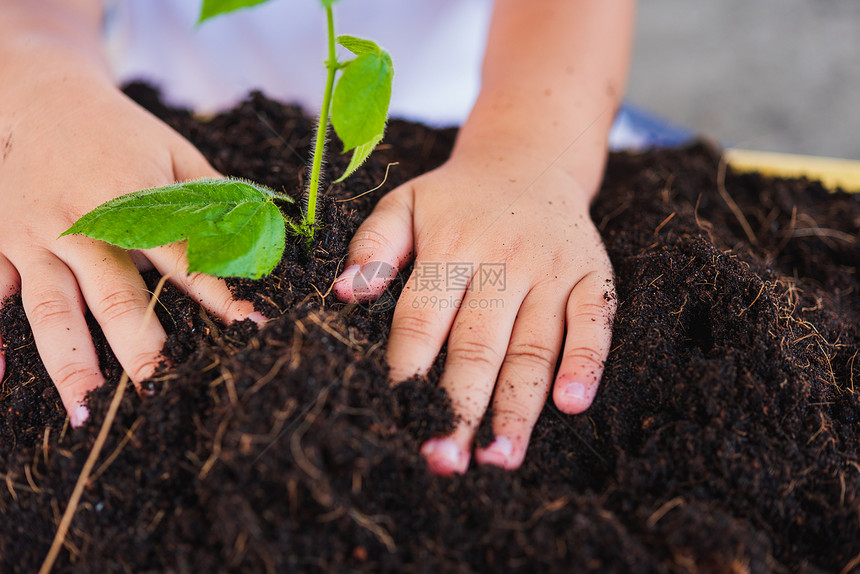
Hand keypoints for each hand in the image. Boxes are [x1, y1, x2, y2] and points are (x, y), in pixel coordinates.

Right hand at [0, 61, 261, 426]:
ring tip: (85, 410)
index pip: (184, 256)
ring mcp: (34, 236)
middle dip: (139, 344)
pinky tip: (1, 376)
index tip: (248, 327)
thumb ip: (215, 200)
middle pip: (114, 292)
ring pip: (51, 307)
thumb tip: (264, 241)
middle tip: (162, 387)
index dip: (218, 292)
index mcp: (133, 197)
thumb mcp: (176, 154)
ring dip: (69, 360)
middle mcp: (82, 222)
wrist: (41, 97)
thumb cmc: (122, 133)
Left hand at [333, 148, 615, 472]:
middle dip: (459, 407)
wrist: (529, 159)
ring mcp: (551, 269)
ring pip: (534, 346)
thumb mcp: (405, 204)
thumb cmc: (455, 198)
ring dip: (517, 406)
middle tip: (441, 460)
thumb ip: (373, 245)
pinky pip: (594, 321)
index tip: (395, 415)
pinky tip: (572, 405)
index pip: (422, 318)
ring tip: (498, 459)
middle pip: (477, 344)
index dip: (408, 370)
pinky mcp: (592, 275)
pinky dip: (586, 362)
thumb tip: (345, 293)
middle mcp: (503, 259)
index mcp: (450, 244)